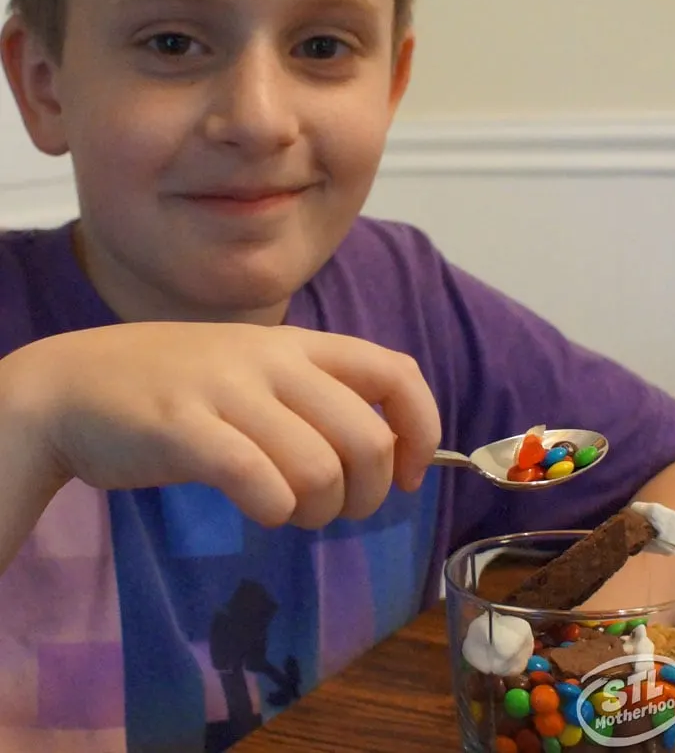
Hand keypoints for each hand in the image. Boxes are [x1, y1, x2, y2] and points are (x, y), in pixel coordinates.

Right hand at [1, 323, 440, 531]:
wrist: (70, 385)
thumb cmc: (171, 386)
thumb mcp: (251, 370)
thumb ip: (310, 396)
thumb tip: (383, 450)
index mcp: (295, 344)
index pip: (394, 371)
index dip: (422, 429)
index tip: (409, 474)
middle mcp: (270, 360)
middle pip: (368, 437)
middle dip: (370, 493)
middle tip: (339, 509)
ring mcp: (227, 392)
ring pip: (321, 469)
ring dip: (319, 511)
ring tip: (292, 511)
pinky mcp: (185, 430)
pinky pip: (261, 484)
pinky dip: (274, 511)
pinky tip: (259, 509)